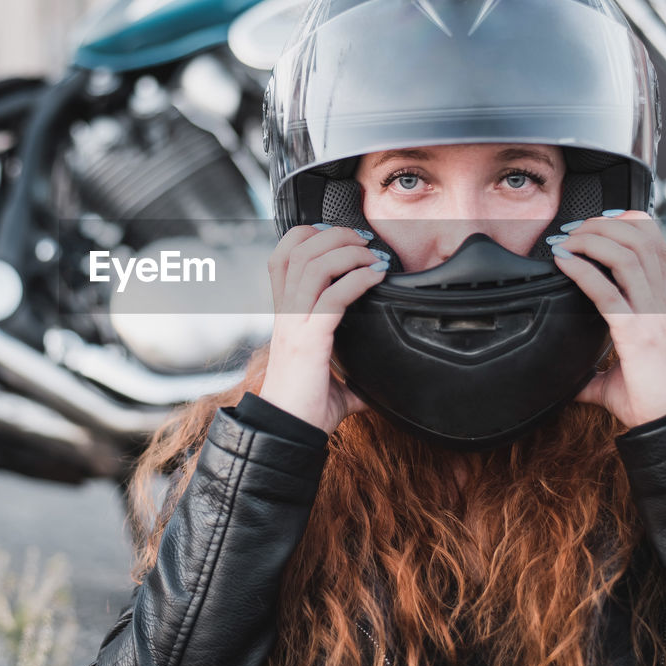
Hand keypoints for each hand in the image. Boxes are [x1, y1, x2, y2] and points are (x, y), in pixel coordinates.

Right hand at [259, 224, 387, 433]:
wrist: (288, 431)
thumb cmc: (306, 405)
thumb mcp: (331, 376)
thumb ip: (354, 372)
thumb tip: (382, 384)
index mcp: (285, 312)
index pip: (282, 254)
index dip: (308, 234)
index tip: (341, 239)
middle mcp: (286, 312)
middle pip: (300, 249)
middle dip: (336, 234)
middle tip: (364, 241)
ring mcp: (295, 324)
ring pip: (313, 265)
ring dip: (349, 252)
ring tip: (373, 256)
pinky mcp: (309, 340)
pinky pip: (333, 297)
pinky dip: (358, 280)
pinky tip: (376, 278)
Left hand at [549, 210, 665, 427]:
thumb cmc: (651, 400)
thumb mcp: (616, 377)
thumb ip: (592, 372)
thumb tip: (566, 380)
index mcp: (657, 304)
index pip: (653, 246)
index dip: (628, 223)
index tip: (594, 224)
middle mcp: (658, 303)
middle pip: (641, 240)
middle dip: (604, 225)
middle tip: (573, 230)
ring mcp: (650, 316)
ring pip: (630, 256)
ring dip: (593, 240)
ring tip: (567, 241)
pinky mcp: (637, 336)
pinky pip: (609, 293)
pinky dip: (583, 272)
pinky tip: (564, 263)